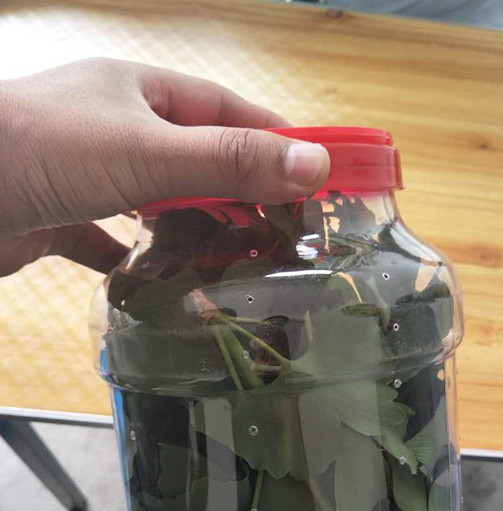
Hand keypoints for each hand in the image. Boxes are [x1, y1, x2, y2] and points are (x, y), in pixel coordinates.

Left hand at [0, 58, 328, 275]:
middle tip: (280, 235)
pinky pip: (115, 239)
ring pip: (159, 202)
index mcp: (145, 93)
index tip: (318, 178)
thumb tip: (313, 167)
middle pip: (199, 160)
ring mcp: (90, 171)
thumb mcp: (150, 153)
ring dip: (194, 230)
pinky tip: (162, 283)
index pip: (231, 112)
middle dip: (241, 195)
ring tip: (233, 262)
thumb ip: (229, 162)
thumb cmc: (44, 150)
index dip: (278, 142)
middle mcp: (120, 127)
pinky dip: (140, 261)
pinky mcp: (64, 215)